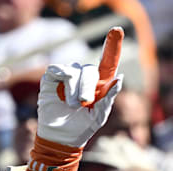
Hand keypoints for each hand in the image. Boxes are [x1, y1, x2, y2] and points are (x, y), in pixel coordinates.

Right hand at [37, 27, 123, 146]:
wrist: (61, 137)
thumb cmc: (83, 127)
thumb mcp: (99, 115)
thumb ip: (109, 97)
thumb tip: (119, 78)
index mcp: (100, 84)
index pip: (108, 62)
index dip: (112, 46)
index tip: (117, 30)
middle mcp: (85, 76)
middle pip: (91, 70)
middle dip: (88, 87)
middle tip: (83, 104)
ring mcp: (69, 75)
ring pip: (75, 71)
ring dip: (75, 90)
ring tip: (72, 106)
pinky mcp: (53, 77)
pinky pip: (59, 69)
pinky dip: (63, 81)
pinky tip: (62, 94)